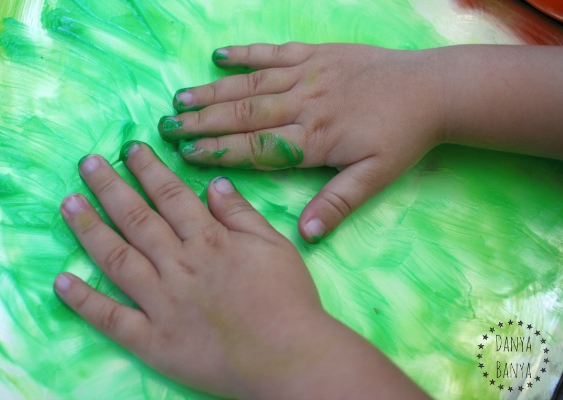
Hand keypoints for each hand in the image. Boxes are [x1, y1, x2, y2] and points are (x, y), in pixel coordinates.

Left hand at [54, 141, 427, 398]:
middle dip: (110, 187)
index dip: (148, 170)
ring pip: (118, 259)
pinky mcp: (152, 340)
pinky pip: (112, 319)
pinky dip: (84, 301)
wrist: (289, 357)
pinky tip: (61, 282)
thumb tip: (213, 183)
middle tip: (88, 164)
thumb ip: (241, 214)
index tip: (130, 150)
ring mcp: (161, 303)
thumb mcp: (275, 246)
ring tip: (68, 204)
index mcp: (209, 241)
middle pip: (137, 219)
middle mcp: (179, 266)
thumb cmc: (288, 300)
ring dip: (89, 229)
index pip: (171, 196)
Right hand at [158, 43, 444, 241]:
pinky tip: (220, 55)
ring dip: (213, 92)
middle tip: (165, 127)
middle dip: (202, 123)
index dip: (219, 152)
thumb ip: (338, 203)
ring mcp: (308, 74)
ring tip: (180, 99)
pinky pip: (275, 51)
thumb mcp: (376, 177)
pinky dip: (247, 53)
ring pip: (252, 84)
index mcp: (315, 139)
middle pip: (243, 115)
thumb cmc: (402, 136)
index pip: (256, 147)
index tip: (186, 156)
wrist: (432, 89)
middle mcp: (304, 104)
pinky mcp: (317, 53)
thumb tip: (304, 236)